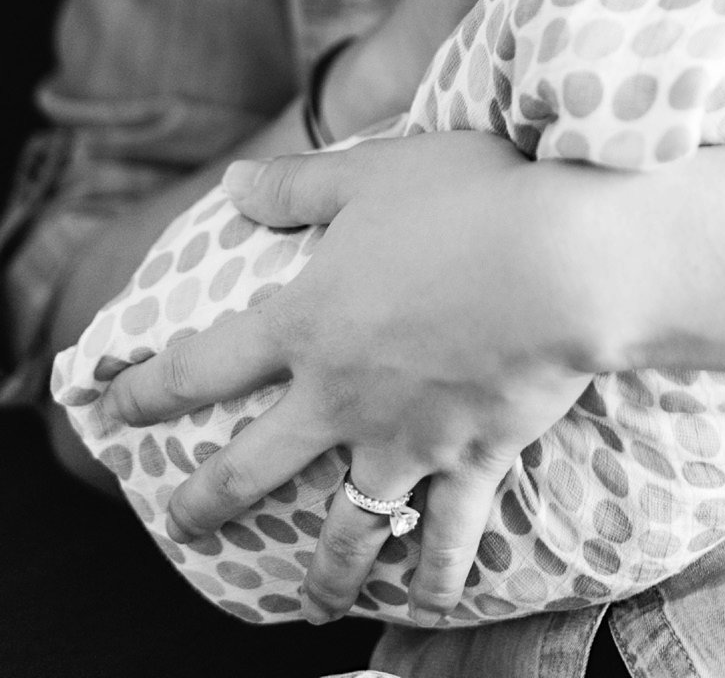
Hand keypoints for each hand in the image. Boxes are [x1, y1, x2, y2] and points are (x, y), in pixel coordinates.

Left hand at [90, 134, 604, 625]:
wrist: (564, 259)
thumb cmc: (469, 200)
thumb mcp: (372, 172)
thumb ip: (297, 184)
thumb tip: (235, 184)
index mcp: (308, 323)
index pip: (204, 365)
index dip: (149, 389)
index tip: (110, 408)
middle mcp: (342, 395)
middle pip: (253, 464)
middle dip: (207, 498)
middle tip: (181, 522)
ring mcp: (406, 440)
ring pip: (346, 526)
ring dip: (322, 571)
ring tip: (309, 601)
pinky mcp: (471, 461)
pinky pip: (447, 538)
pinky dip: (436, 577)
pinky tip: (427, 601)